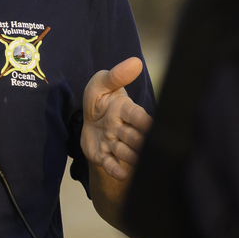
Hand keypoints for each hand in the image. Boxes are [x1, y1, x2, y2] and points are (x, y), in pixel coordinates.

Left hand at [81, 57, 152, 181]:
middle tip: (145, 146)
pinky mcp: (102, 155)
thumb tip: (135, 62)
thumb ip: (116, 76)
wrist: (86, 118)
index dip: (143, 120)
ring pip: (125, 152)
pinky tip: (121, 175)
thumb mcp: (102, 82)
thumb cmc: (99, 99)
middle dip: (139, 141)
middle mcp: (122, 128)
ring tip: (136, 160)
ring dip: (130, 156)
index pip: (136, 115)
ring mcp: (113, 143)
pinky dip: (115, 170)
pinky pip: (110, 164)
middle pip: (133, 136)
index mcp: (124, 110)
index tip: (152, 126)